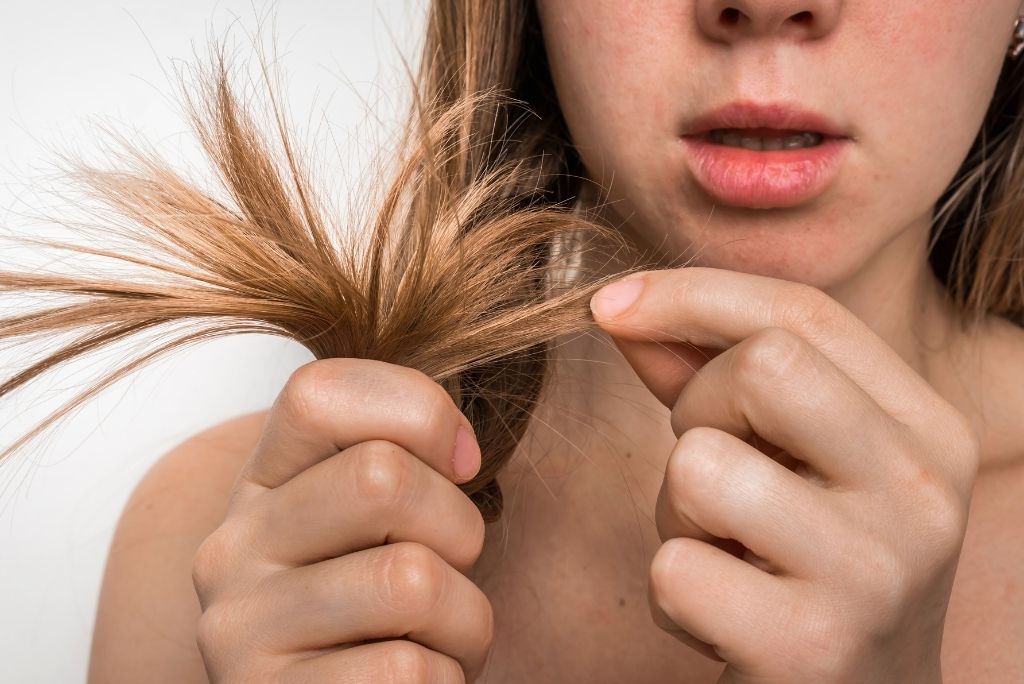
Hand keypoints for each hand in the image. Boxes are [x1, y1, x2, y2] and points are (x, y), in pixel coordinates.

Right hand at [191, 358, 493, 681]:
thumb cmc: (383, 611)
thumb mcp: (378, 521)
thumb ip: (400, 459)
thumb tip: (460, 450)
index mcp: (262, 484)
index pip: (320, 393)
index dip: (419, 411)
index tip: (461, 463)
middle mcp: (231, 549)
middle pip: (381, 478)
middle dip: (460, 528)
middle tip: (453, 569)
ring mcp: (238, 631)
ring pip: (410, 582)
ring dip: (465, 619)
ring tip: (439, 638)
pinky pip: (408, 672)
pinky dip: (445, 679)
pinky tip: (418, 683)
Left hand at [589, 267, 979, 682]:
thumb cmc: (805, 562)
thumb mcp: (784, 457)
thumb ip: (709, 374)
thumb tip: (619, 306)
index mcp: (926, 427)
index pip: (803, 313)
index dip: (690, 294)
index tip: (608, 304)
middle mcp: (921, 489)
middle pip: (763, 366)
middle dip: (697, 406)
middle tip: (710, 468)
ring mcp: (874, 571)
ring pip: (702, 467)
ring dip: (679, 511)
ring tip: (725, 551)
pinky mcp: (812, 647)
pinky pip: (676, 569)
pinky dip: (673, 591)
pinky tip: (722, 618)